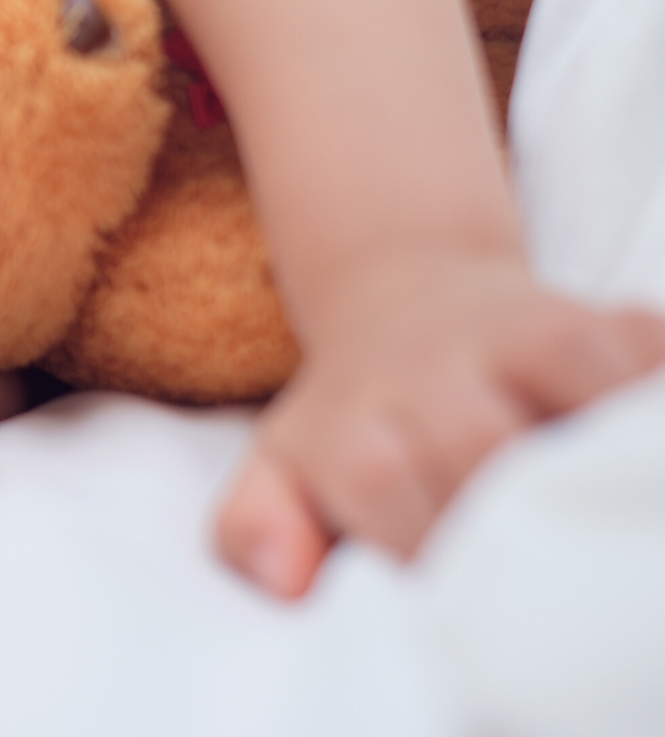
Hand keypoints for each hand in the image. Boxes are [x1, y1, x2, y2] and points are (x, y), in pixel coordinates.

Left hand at [216, 250, 664, 597]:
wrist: (398, 292)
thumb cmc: (353, 420)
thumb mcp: (280, 469)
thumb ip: (258, 526)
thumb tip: (287, 583)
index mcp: (354, 422)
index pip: (381, 480)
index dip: (423, 540)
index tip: (457, 592)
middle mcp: (428, 369)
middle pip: (476, 438)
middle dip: (510, 504)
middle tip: (550, 572)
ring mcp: (510, 334)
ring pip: (563, 360)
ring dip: (597, 430)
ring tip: (616, 495)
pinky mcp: (584, 314)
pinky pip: (632, 338)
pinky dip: (648, 375)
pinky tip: (645, 424)